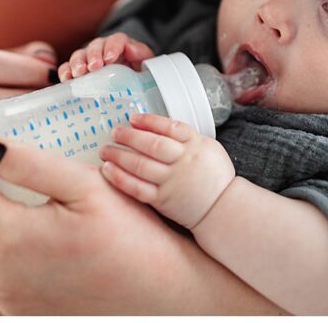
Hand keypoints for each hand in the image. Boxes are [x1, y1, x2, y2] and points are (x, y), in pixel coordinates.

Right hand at [0, 42, 57, 150]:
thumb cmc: (12, 81)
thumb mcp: (20, 60)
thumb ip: (35, 56)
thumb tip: (47, 61)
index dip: (23, 69)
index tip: (52, 74)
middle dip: (25, 99)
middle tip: (55, 100)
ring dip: (24, 121)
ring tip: (49, 115)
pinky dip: (23, 142)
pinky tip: (43, 133)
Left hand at [0, 139, 283, 314]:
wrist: (169, 302)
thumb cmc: (137, 240)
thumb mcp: (89, 187)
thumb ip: (30, 163)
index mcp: (8, 238)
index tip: (6, 163)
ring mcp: (9, 301)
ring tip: (24, 214)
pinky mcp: (24, 315)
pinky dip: (10, 258)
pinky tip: (50, 246)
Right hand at [58, 32, 153, 80]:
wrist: (128, 84)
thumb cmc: (136, 73)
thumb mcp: (144, 64)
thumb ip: (141, 54)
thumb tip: (130, 48)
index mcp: (120, 45)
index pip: (117, 40)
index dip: (112, 47)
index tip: (110, 59)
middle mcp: (102, 49)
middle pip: (95, 46)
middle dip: (94, 55)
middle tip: (94, 67)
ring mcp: (88, 59)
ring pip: (80, 55)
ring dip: (78, 63)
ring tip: (79, 73)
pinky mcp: (78, 70)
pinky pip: (68, 67)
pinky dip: (65, 72)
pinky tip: (66, 79)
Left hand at [99, 113, 235, 230]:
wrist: (222, 209)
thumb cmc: (214, 176)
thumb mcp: (208, 148)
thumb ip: (185, 137)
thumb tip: (155, 126)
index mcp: (196, 145)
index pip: (170, 127)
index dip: (149, 121)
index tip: (133, 118)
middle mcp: (183, 162)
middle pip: (152, 145)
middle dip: (129, 137)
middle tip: (114, 132)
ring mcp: (172, 182)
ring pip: (141, 165)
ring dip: (119, 156)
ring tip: (105, 150)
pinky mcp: (163, 200)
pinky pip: (137, 188)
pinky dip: (120, 178)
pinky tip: (107, 170)